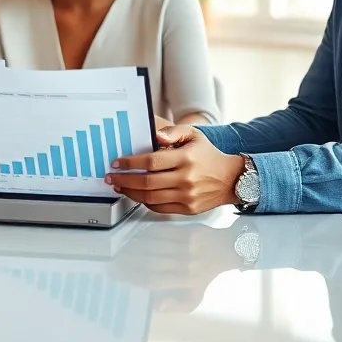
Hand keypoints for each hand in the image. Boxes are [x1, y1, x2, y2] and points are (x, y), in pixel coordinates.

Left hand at [104, 125, 244, 214]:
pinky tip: (137, 195)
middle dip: (124, 180)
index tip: (117, 162)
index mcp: (185, 158)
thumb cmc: (208, 155)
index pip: (150, 162)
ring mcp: (187, 196)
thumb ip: (173, 132)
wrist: (230, 178)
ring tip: (120, 186)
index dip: (130, 163)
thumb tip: (155, 136)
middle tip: (111, 177)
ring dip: (130, 193)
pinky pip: (159, 208)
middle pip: (146, 182)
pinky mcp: (187, 209)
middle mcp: (186, 179)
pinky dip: (145, 202)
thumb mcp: (193, 135)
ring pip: (150, 197)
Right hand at [108, 223, 242, 312]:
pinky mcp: (188, 232)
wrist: (227, 250)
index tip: (117, 275)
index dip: (133, 278)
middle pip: (151, 263)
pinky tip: (136, 237)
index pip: (154, 281)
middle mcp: (187, 265)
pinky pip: (163, 232)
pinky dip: (147, 234)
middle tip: (114, 261)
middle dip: (129, 262)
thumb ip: (176, 306)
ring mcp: (188, 247)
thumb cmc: (205, 276)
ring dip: (135, 247)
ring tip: (121, 250)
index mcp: (187, 282)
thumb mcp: (195, 298)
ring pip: (154, 246)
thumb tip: (156, 306)